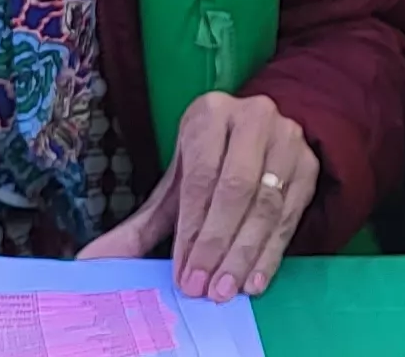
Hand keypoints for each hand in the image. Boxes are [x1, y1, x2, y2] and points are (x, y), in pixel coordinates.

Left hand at [78, 91, 318, 301]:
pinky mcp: (310, 165)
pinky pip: (291, 217)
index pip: (202, 176)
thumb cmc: (209, 160)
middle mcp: (254, 118)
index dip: (192, 229)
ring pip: (267, 206)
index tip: (182, 272)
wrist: (261, 134)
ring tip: (226, 291)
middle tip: (204, 288)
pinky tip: (254, 280)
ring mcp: (288, 140)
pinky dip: (271, 253)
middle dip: (217, 245)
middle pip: (236, 190)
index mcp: (211, 113)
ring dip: (245, 255)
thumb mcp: (177, 182)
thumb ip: (144, 222)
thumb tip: (94, 260)